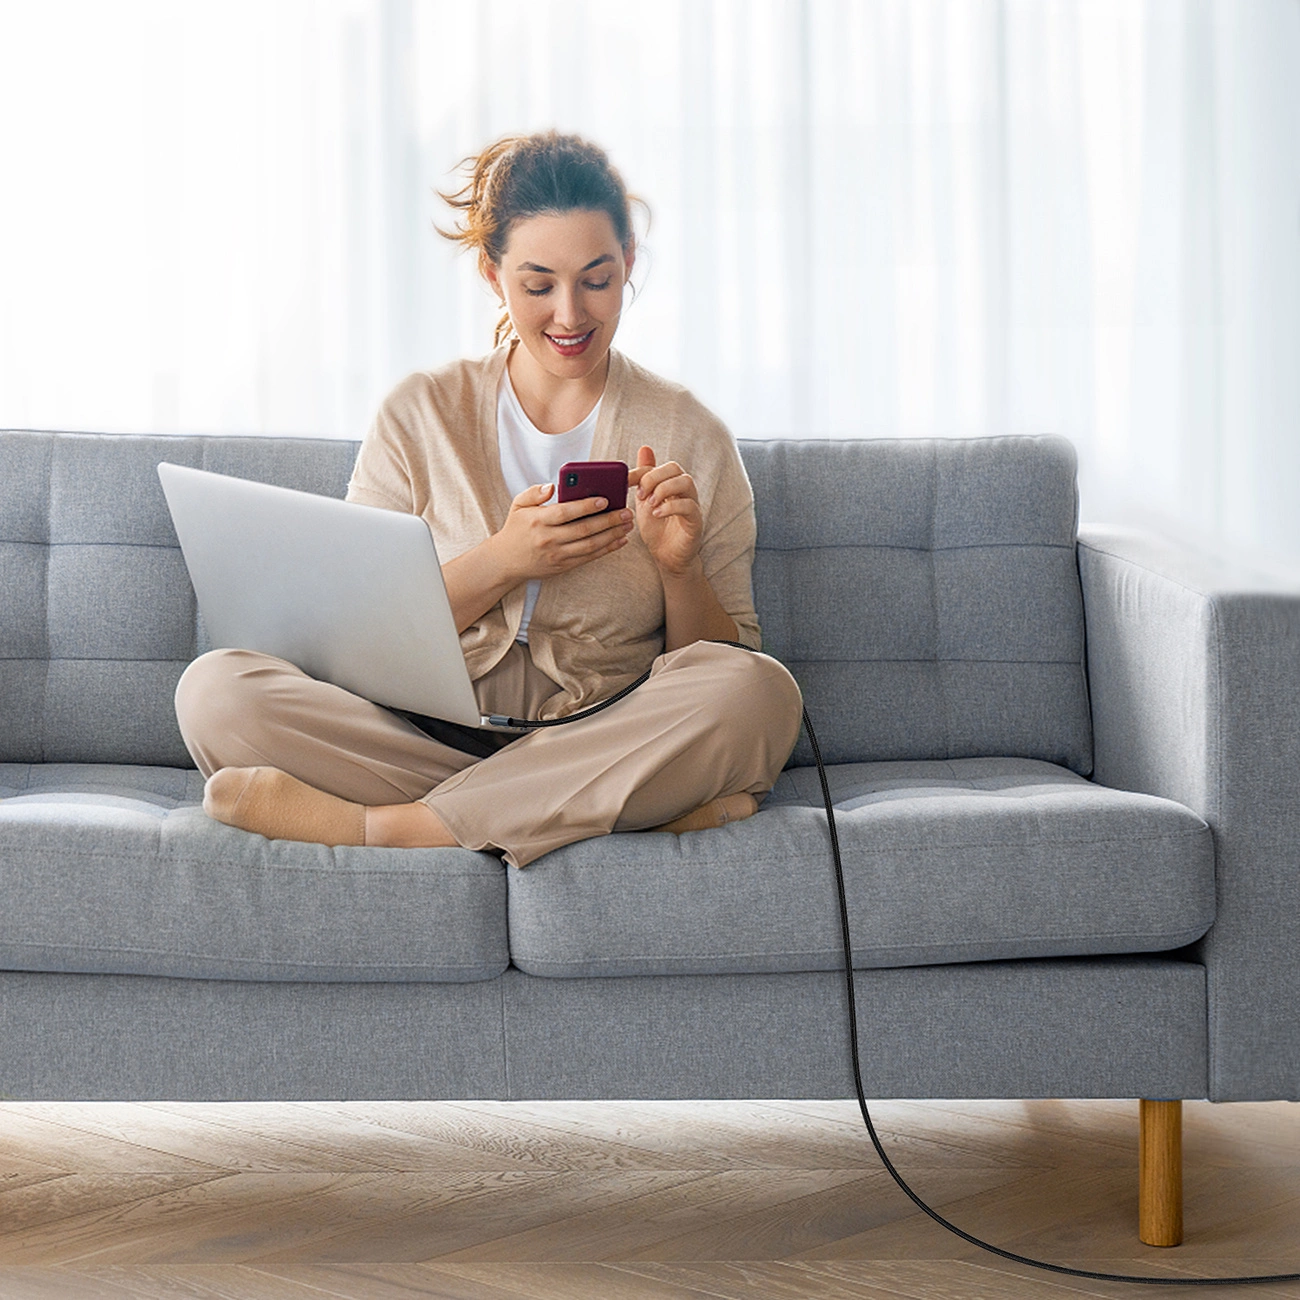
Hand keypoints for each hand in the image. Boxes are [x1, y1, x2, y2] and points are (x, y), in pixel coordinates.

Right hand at [489, 482, 633, 585]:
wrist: (505, 561)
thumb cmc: (516, 528)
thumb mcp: (518, 506)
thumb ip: (534, 493)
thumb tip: (552, 486)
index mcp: (538, 520)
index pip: (566, 512)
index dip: (586, 506)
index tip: (604, 499)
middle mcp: (549, 539)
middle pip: (584, 530)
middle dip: (608, 521)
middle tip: (626, 512)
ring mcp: (557, 555)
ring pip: (590, 545)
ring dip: (612, 535)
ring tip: (627, 525)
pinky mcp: (563, 566)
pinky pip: (589, 557)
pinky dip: (607, 549)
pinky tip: (620, 540)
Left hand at [629, 445, 702, 576]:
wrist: (666, 557)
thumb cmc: (657, 529)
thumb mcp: (644, 501)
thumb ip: (644, 478)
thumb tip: (644, 448)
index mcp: (671, 484)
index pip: (658, 466)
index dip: (641, 471)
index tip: (625, 482)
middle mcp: (684, 491)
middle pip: (675, 468)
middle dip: (654, 477)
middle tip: (641, 494)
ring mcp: (692, 504)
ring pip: (686, 482)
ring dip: (664, 489)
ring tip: (650, 503)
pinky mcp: (696, 521)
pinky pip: (689, 506)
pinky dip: (670, 507)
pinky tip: (657, 514)